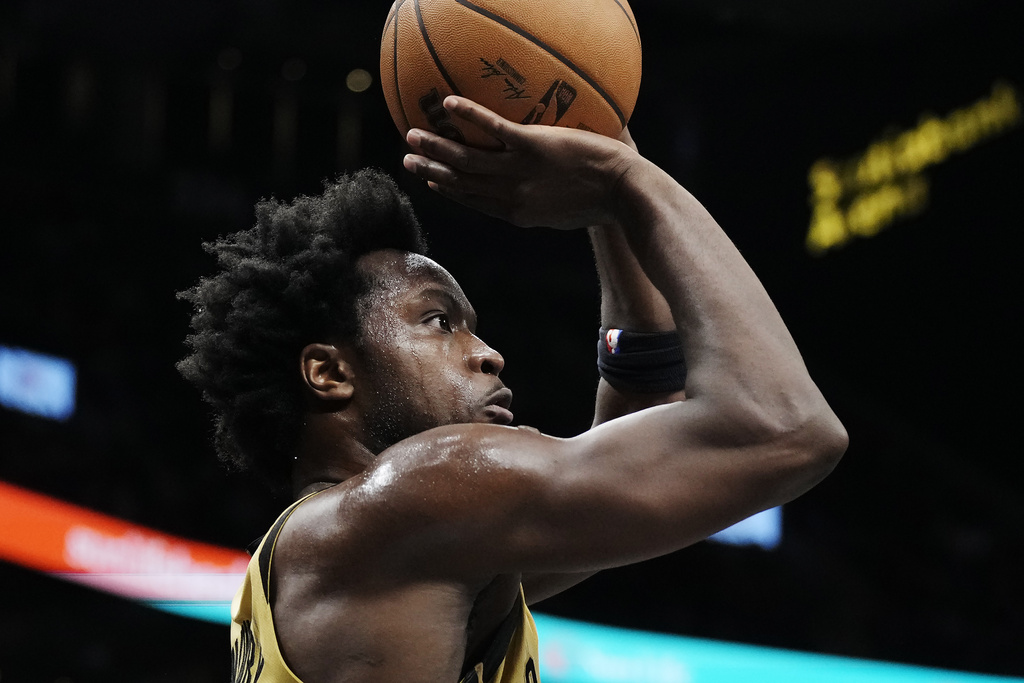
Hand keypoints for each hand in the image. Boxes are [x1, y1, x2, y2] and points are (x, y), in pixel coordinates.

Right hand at [402, 96, 638, 229]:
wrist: (625, 195)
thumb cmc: (605, 203)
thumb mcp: (567, 213)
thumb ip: (548, 202)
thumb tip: (547, 191)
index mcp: (518, 213)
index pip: (476, 202)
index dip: (451, 192)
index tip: (433, 183)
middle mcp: (511, 195)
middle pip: (462, 183)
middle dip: (431, 172)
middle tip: (406, 161)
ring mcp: (520, 172)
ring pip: (467, 160)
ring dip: (437, 148)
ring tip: (412, 137)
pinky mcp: (533, 148)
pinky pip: (494, 129)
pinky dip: (471, 116)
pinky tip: (450, 103)